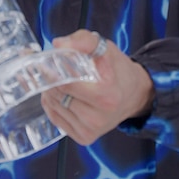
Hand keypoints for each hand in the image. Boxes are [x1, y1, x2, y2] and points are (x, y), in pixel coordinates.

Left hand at [42, 30, 154, 145]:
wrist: (133, 94)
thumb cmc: (117, 70)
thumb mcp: (105, 48)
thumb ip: (83, 41)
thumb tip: (58, 44)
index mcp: (107, 95)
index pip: (68, 84)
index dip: (53, 71)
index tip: (45, 62)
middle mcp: (99, 117)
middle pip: (58, 94)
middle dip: (50, 78)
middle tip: (51, 68)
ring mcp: (91, 129)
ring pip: (53, 105)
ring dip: (50, 90)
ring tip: (61, 81)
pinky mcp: (84, 137)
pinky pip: (55, 117)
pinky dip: (53, 104)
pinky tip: (63, 95)